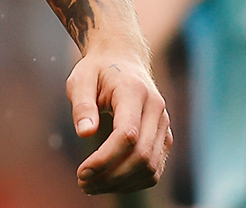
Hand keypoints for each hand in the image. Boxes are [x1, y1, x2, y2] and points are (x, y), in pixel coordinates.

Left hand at [67, 45, 171, 194]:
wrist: (122, 60)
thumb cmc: (97, 70)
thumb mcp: (80, 79)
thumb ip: (82, 104)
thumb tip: (84, 134)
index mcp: (135, 92)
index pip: (128, 135)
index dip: (105, 158)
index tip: (82, 171)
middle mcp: (156, 110)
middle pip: (141, 156)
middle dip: (111, 176)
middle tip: (83, 184)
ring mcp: (164, 125)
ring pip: (151, 167)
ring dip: (121, 183)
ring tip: (91, 186)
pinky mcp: (164, 138)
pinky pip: (154, 168)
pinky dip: (133, 181)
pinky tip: (109, 182)